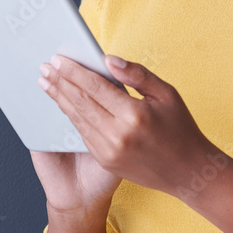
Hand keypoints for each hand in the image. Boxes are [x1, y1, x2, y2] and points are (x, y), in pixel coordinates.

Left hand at [36, 52, 222, 197]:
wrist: (188, 172)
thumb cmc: (180, 128)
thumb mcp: (166, 94)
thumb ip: (136, 75)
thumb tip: (107, 60)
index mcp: (134, 114)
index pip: (95, 87)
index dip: (74, 72)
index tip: (58, 59)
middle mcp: (118, 135)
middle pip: (80, 102)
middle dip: (60, 83)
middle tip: (45, 68)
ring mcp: (109, 151)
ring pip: (77, 119)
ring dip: (59, 99)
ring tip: (47, 83)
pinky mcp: (106, 161)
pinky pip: (84, 134)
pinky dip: (72, 117)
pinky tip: (64, 104)